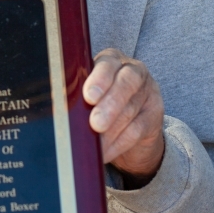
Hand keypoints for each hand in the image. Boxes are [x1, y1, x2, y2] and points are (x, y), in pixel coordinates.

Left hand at [83, 49, 164, 184]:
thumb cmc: (99, 98)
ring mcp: (147, 92)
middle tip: (95, 123)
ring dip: (111, 131)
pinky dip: (118, 144)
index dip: (100, 79)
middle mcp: (133, 70)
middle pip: (125, 84)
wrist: (131, 120)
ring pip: (130, 110)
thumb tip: (59, 107)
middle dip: (109, 105)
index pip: (108, 64)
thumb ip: (77, 92)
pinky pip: (137, 130)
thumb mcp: (89, 90)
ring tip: (95, 146)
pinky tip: (105, 153)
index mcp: (112, 59)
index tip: (89, 97)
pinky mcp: (154, 114)